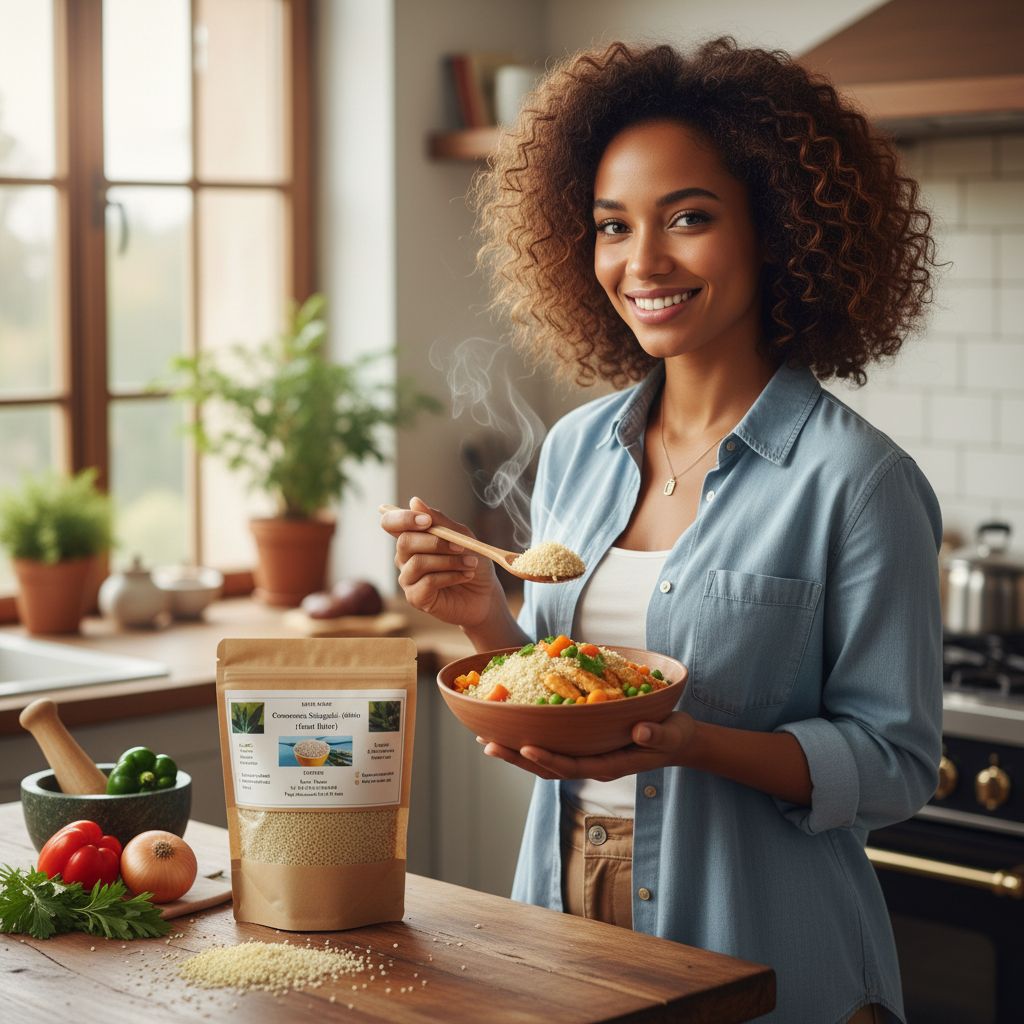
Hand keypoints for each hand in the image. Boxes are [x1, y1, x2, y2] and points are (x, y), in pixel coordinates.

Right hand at [379, 496, 503, 628]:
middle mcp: (405, 558)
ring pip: (418, 562)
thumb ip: (439, 521)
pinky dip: (451, 576)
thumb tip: (414, 502)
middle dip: (435, 542)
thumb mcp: (461, 536)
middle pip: (404, 542)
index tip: (426, 521)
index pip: (391, 523)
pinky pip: (427, 582)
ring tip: (470, 563)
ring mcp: (408, 578)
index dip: (403, 519)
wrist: (486, 594)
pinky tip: (465, 576)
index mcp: (413, 538)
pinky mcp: (416, 598)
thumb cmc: (473, 561)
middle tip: (461, 546)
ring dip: (449, 561)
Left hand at [478, 711, 697, 779]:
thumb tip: (641, 732)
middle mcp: (592, 764)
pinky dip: (529, 740)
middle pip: (549, 768)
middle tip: (488, 744)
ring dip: (516, 752)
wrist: (677, 740)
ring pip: (545, 761)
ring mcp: (586, 758)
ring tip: (487, 740)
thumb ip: (656, 735)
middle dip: (518, 757)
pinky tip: (511, 729)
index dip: (548, 759)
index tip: (526, 747)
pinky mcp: (584, 747)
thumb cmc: (674, 735)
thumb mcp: (671, 734)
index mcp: (609, 764)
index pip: (573, 766)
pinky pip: (552, 748)